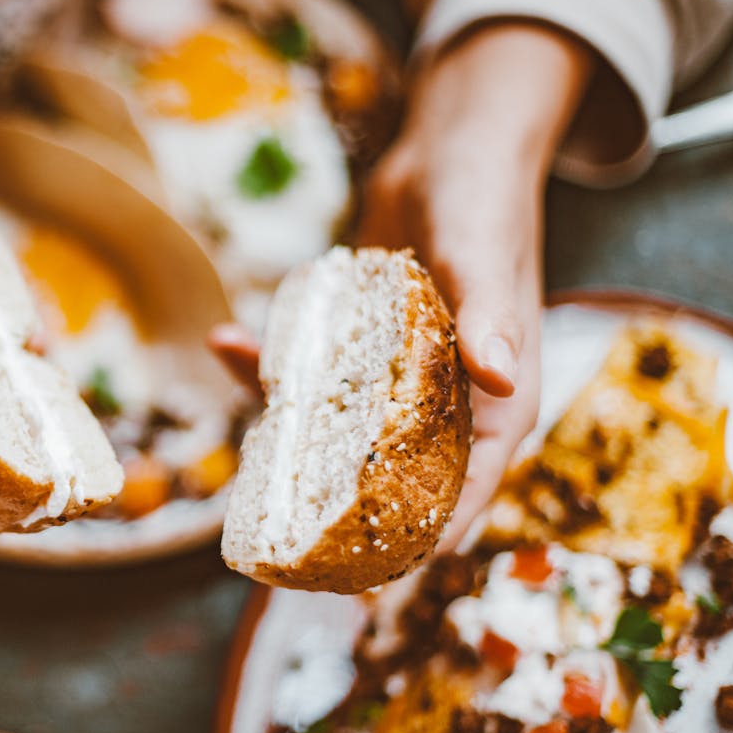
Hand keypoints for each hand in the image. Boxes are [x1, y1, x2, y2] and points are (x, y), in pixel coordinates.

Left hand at [211, 23, 589, 548]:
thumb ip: (492, 321)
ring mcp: (402, 377)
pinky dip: (271, 366)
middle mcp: (450, 402)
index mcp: (498, 406)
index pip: (464, 494)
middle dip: (344, 514)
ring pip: (344, 432)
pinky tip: (227, 343)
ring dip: (294, 443)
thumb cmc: (481, 205)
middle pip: (398, 480)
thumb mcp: (486, 261)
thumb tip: (505, 383)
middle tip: (281, 542)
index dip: (419, 542)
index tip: (363, 581)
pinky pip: (316, 372)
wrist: (449, 151)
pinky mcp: (362, 345)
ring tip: (240, 459)